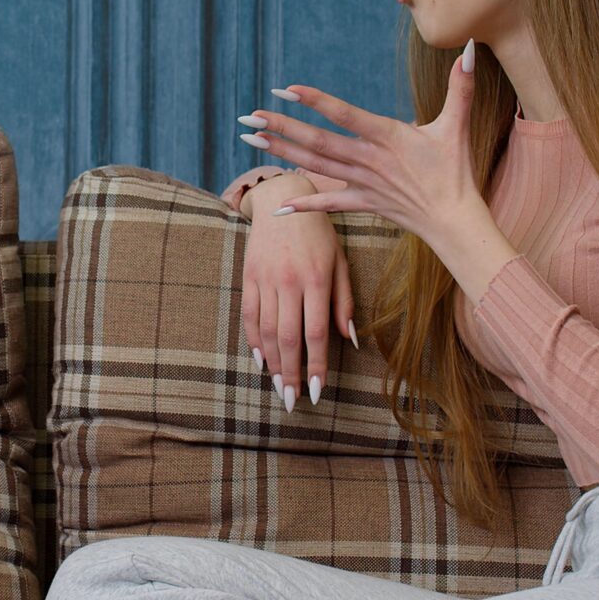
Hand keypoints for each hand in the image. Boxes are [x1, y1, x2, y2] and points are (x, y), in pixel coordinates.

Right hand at [235, 171, 355, 412]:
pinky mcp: (248, 276)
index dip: (315, 365)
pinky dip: (253, 340)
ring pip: (267, 331)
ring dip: (272, 363)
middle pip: (288, 337)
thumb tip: (350, 340)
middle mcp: (288, 280)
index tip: (316, 391)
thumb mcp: (340, 262)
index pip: (316, 332)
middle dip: (290, 373)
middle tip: (291, 401)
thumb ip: (344, 301)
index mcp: (316, 278)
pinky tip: (260, 360)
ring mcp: (265, 279)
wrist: (282, 198)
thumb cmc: (319, 234)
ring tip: (278, 386)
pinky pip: (249, 315)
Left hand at [239, 40, 516, 293]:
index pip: (345, 114)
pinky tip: (278, 206)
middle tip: (250, 117)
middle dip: (282, 128)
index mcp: (388, 136)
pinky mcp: (362, 202)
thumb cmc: (455, 171)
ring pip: (315, 166)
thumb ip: (461, 86)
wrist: (454, 220)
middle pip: (318, 142)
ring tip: (251, 140)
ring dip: (282, 152)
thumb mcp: (457, 125)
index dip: (316, 101)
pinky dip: (304, 205)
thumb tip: (472, 49)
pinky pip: (329, 204)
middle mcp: (369, 159)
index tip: (286, 89)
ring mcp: (362, 183)